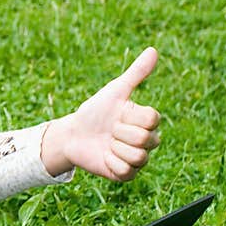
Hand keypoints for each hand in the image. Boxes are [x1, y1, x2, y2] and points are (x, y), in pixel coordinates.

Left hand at [42, 47, 160, 180]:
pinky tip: (104, 156)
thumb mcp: (114, 92)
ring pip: (138, 156)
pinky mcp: (125, 174)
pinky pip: (126, 171)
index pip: (152, 120)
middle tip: (110, 130)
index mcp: (147, 121)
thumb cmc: (95, 111)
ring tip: (107, 143)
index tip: (118, 114)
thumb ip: (136, 74)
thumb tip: (153, 50)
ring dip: (115, 148)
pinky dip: (110, 163)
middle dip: (120, 132)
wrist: (73, 134)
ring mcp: (137, 159)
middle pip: (145, 139)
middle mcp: (147, 140)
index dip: (129, 116)